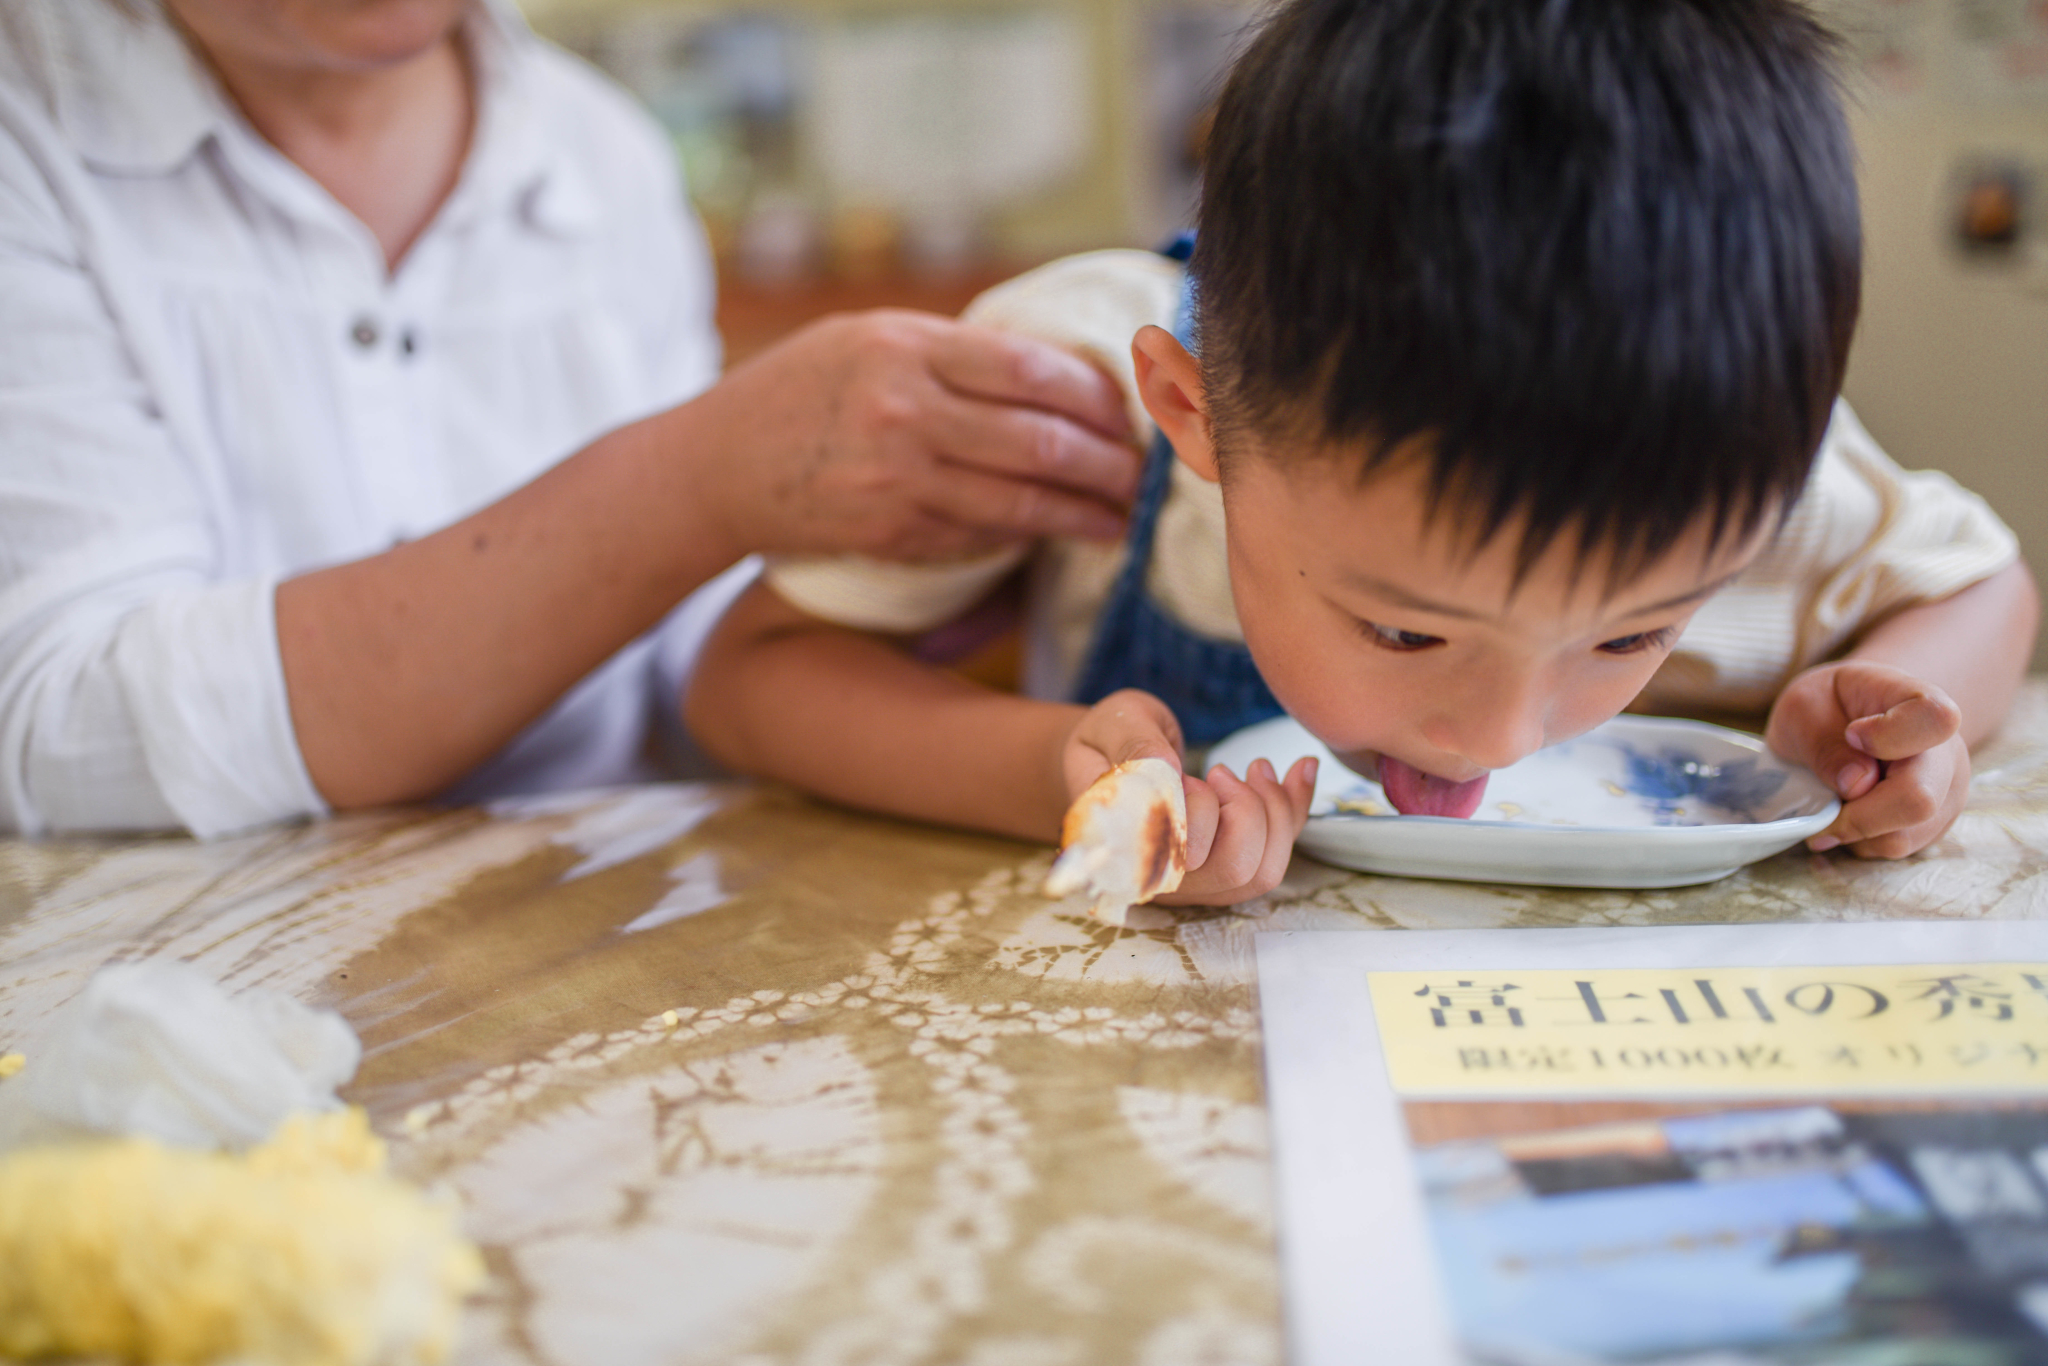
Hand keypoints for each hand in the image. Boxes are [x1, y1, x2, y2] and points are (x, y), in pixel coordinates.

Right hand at [697, 309, 1138, 560]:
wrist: (713, 468)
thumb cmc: (797, 392)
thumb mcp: (864, 338)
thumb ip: (949, 352)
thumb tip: (1053, 371)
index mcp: (906, 347)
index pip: (1033, 370)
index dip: (1095, 396)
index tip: (1127, 412)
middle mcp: (905, 411)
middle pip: (1041, 441)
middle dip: (1107, 463)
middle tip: (1144, 475)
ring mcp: (897, 479)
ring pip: (1021, 502)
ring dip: (1083, 514)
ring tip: (1120, 518)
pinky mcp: (890, 533)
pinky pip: (979, 536)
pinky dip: (1026, 537)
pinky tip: (1056, 534)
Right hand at [1065, 689, 1317, 903]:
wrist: (1107, 758)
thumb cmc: (1107, 741)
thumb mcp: (1113, 725)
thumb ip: (1135, 743)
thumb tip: (1168, 769)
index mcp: (1126, 852)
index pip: (1185, 858)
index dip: (1200, 811)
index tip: (1186, 773)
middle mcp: (1166, 879)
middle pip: (1236, 870)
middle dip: (1248, 809)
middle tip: (1222, 771)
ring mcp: (1200, 880)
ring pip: (1265, 870)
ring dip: (1277, 810)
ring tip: (1257, 768)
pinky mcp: (1230, 864)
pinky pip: (1281, 850)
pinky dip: (1299, 806)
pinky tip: (1302, 767)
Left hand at [1765, 661, 1970, 858]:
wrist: (1849, 720)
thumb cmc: (1826, 707)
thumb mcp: (1803, 709)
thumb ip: (1824, 742)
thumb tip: (1856, 785)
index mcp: (1918, 700)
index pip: (1934, 718)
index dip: (1890, 736)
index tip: (1852, 734)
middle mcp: (1946, 749)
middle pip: (1919, 798)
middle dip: (1857, 813)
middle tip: (1822, 804)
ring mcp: (1948, 790)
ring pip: (1905, 835)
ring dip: (1855, 830)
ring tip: (1835, 803)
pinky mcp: (1936, 824)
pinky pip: (1899, 848)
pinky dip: (1863, 840)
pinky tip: (1850, 815)